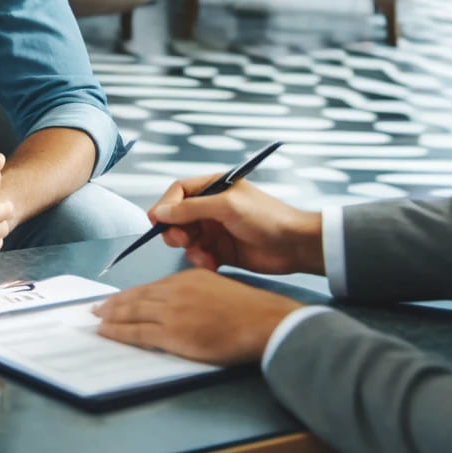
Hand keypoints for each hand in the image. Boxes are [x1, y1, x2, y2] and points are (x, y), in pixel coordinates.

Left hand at [93, 269, 303, 364]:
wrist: (262, 321)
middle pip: (137, 297)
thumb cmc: (249, 311)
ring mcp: (172, 311)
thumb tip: (183, 308)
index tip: (118, 299)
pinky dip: (118, 332)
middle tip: (97, 307)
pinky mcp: (173, 332)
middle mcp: (176, 291)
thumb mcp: (218, 289)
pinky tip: (106, 332)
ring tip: (97, 318)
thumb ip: (197, 294)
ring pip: (132, 312)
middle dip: (114, 303)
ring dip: (111, 316)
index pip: (151, 287)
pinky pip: (137, 332)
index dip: (131, 294)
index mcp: (188, 278)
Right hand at [151, 174, 324, 274]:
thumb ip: (191, 208)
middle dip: (175, 231)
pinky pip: (200, 256)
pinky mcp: (221, 252)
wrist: (295, 246)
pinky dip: (201, 261)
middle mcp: (212, 208)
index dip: (165, 206)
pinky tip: (213, 264)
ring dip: (190, 249)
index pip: (178, 192)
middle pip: (178, 218)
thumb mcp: (227, 206)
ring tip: (204, 256)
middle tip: (182, 240)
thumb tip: (160, 212)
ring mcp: (216, 230)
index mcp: (214, 188)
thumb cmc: (266, 218)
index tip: (156, 221)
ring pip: (187, 240)